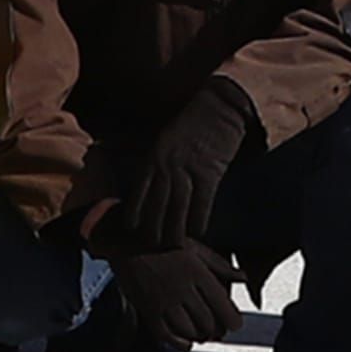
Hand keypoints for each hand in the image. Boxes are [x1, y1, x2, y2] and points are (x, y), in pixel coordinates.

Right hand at [111, 241, 242, 345]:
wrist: (127, 241)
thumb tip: (243, 277)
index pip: (222, 304)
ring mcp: (163, 300)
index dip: (232, 320)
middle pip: (207, 322)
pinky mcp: (147, 310)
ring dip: (199, 337)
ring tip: (203, 334)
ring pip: (188, 331)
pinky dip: (179, 343)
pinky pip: (166, 335)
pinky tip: (186, 341)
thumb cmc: (164, 243)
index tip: (235, 324)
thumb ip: (220, 265)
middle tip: (219, 332)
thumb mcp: (195, 248)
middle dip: (216, 331)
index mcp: (197, 271)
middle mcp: (182, 287)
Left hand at [124, 83, 251, 247]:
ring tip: (173, 247)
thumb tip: (153, 181)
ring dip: (174, 231)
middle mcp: (166, 166)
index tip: (132, 231)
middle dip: (152, 229)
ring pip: (176, 209)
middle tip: (151, 247)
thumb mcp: (167, 138)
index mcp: (153, 157)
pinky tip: (198, 233)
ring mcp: (187, 170)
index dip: (134, 214)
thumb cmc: (193, 121)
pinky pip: (202, 203)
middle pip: (155, 206)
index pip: (138, 193)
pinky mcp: (209, 172)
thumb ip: (158, 160)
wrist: (218, 105)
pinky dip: (199, 220)